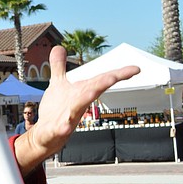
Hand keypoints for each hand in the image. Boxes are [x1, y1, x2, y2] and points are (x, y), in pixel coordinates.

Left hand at [14, 45, 138, 172]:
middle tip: (115, 76)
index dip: (118, 74)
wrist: (46, 135)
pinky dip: (63, 127)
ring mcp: (68, 116)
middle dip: (103, 83)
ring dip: (85, 100)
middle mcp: (78, 103)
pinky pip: (61, 128)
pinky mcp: (57, 129)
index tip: (135, 69)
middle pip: (93, 90)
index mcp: (81, 91)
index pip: (101, 80)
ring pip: (78, 107)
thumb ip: (59, 66)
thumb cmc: (56, 111)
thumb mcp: (57, 84)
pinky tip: (64, 127)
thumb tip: (58, 48)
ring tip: (93, 93)